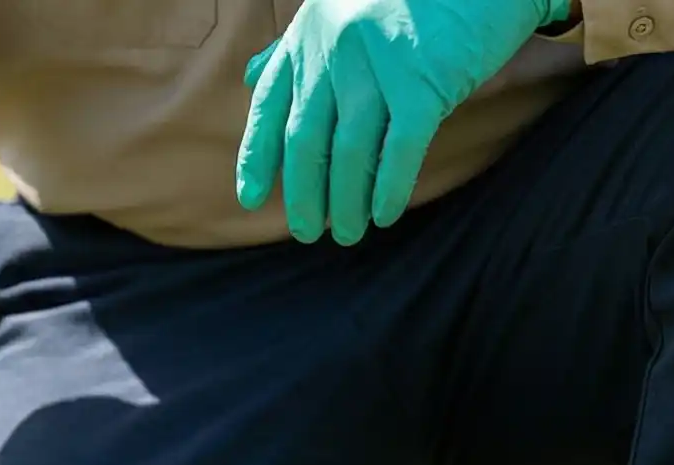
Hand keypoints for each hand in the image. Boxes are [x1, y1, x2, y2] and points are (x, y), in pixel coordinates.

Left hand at [237, 0, 568, 246]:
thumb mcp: (340, 9)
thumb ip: (296, 46)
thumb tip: (250, 77)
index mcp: (309, 33)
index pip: (269, 105)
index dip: (256, 157)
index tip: (250, 200)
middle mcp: (334, 48)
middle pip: (306, 138)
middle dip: (303, 193)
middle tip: (307, 231)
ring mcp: (377, 64)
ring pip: (350, 151)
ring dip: (346, 202)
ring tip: (348, 234)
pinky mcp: (423, 80)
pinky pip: (399, 149)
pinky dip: (390, 187)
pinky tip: (385, 215)